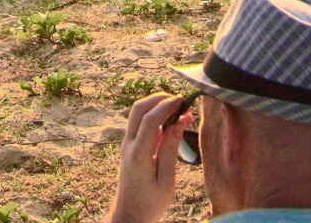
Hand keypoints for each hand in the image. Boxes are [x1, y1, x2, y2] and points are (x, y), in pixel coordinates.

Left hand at [108, 93, 190, 222]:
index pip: (150, 120)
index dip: (167, 106)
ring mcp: (126, 146)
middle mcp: (128, 146)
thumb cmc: (151, 203)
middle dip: (158, 99)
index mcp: (138, 155)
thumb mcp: (166, 180)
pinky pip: (138, 124)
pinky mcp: (129, 148)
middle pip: (138, 109)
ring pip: (136, 114)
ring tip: (177, 109)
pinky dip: (153, 117)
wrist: (129, 216)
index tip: (183, 100)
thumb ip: (171, 149)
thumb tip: (179, 122)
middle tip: (179, 100)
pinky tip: (169, 123)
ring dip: (155, 106)